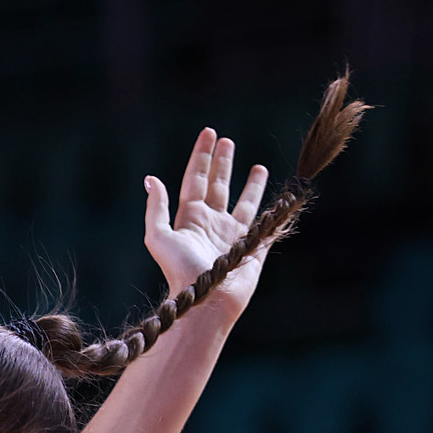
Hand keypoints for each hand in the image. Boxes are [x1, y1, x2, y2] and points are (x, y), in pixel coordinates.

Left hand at [142, 129, 268, 319]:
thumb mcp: (159, 237)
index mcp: (190, 218)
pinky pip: (267, 225)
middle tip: (227, 141)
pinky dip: (274, 212)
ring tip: (257, 167)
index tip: (209, 133)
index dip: (202, 156)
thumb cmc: (181, 270)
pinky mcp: (253, 248)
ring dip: (250, 184)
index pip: (197, 179)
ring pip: (244, 203)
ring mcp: (234, 235)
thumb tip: (151, 179)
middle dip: (223, 163)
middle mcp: (212, 223)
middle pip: (219, 185)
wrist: (207, 299)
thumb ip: (156, 208)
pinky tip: (280, 200)